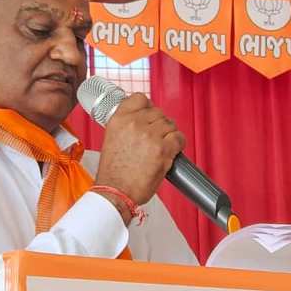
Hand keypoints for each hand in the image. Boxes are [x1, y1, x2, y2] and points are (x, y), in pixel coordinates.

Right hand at [94, 93, 184, 209]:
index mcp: (119, 119)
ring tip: (161, 147)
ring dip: (168, 135)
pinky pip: (179, 137)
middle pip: (158, 112)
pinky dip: (178, 145)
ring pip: (170, 124)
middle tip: (155, 139)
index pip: (140, 98)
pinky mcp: (163, 149)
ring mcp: (150, 135)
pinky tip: (170, 152)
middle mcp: (134, 123)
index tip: (148, 116)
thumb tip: (141, 119)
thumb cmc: (113, 173)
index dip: (147, 107)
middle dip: (159, 125)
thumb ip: (126, 125)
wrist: (116, 192)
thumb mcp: (111, 139)